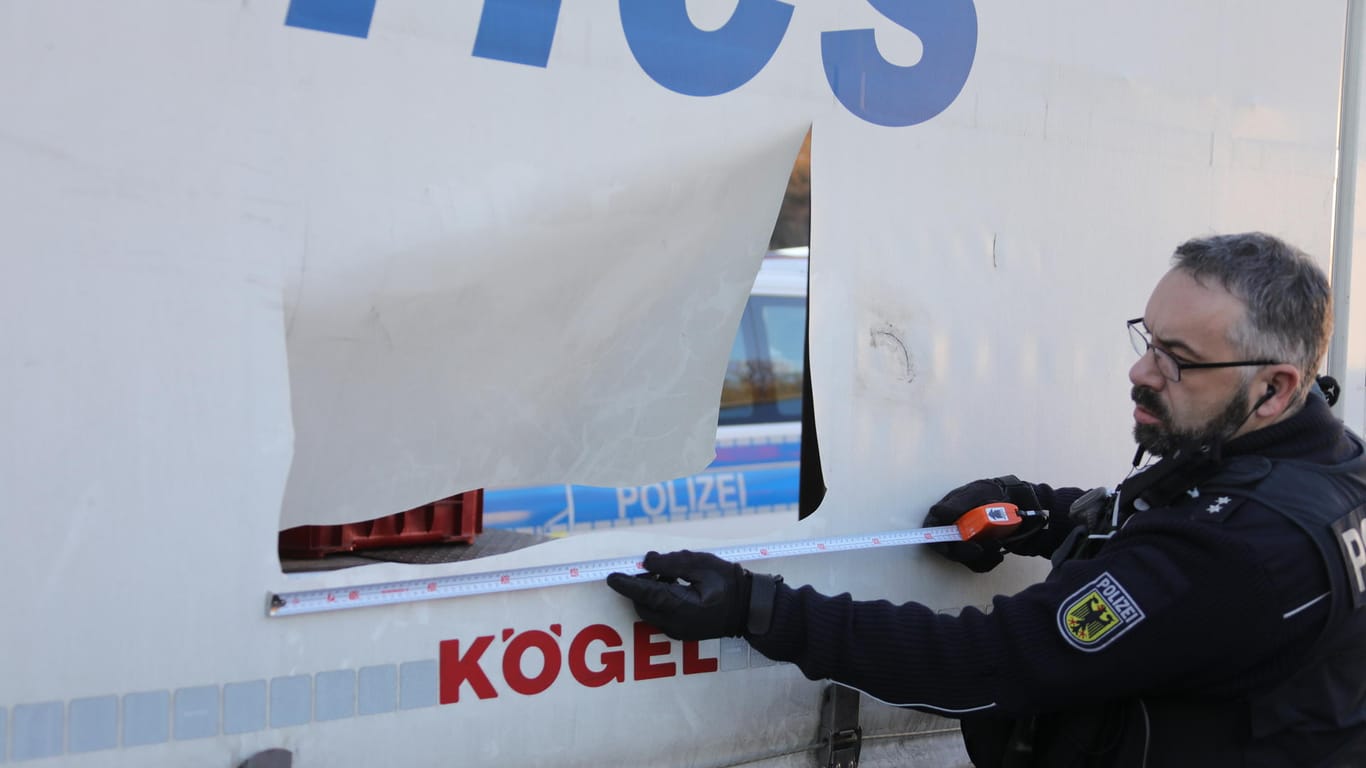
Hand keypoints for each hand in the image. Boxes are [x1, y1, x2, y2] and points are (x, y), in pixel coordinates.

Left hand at [606, 550, 749, 640]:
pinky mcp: (681, 632)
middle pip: (643, 604)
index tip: (610, 576)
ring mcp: (678, 631)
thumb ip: (672, 562)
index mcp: (680, 607)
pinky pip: (660, 616)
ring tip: (668, 574)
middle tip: (651, 567)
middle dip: (640, 586)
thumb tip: (647, 561)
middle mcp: (675, 624)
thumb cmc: (730, 584)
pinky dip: (659, 600)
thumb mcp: (702, 565)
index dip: (626, 584)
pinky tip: (674, 585)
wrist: (750, 609)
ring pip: (650, 611)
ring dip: (650, 592)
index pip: (644, 594)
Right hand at [923, 476, 1042, 571]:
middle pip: (949, 549)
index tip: (947, 547)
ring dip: (981, 556)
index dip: (935, 541)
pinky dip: (989, 561)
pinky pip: (979, 564)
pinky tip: (999, 554)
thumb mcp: (974, 494)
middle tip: (981, 547)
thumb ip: (956, 504)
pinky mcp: (978, 552)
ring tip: (998, 543)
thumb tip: (937, 512)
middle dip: (965, 551)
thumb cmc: (988, 493)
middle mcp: (951, 532)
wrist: (1012, 501)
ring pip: (965, 559)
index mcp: (944, 515)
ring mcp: (965, 543)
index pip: (931, 531)